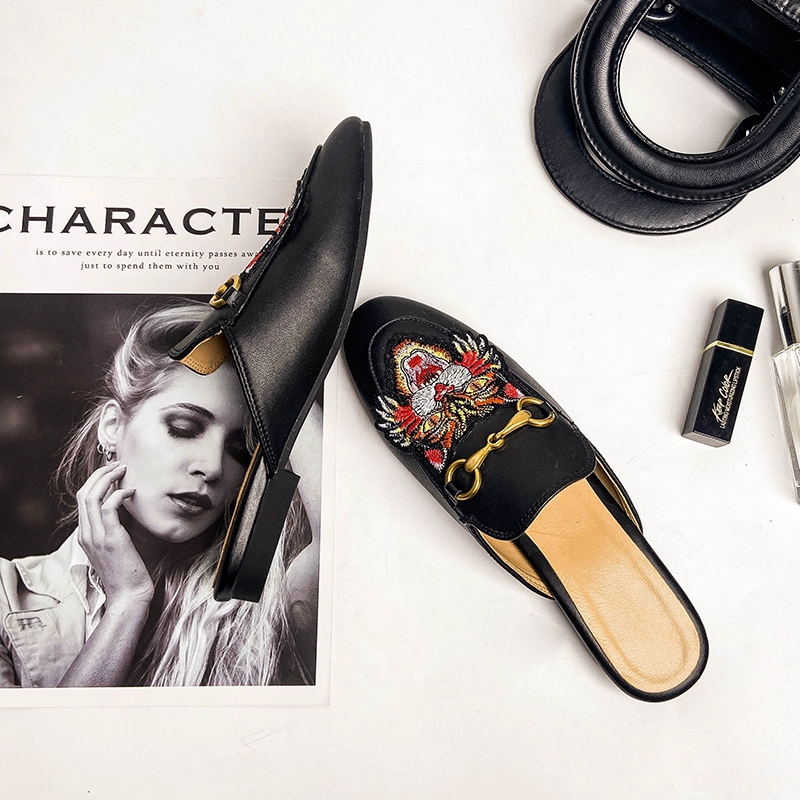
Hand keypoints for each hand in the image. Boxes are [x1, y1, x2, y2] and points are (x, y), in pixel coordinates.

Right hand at [76, 461, 153, 607]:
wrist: (129, 596)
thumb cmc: (127, 572)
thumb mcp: (115, 547)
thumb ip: (114, 528)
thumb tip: (125, 507)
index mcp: (85, 536)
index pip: (82, 500)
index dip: (95, 481)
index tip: (111, 471)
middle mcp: (86, 535)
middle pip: (82, 494)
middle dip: (99, 475)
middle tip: (118, 465)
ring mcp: (96, 537)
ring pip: (91, 497)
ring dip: (108, 478)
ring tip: (124, 470)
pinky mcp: (111, 539)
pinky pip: (109, 508)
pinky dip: (119, 494)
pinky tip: (132, 491)